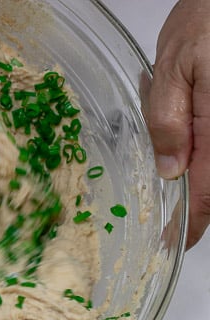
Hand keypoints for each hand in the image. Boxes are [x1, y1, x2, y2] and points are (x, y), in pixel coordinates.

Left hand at [145, 0, 209, 247]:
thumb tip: (169, 170)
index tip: (173, 244)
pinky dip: (202, 155)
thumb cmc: (208, 22)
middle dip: (194, 202)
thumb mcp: (174, 68)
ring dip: (199, 179)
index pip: (207, 194)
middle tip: (171, 211)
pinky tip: (187, 143)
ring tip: (179, 170)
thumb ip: (168, 121)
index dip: (191, 224)